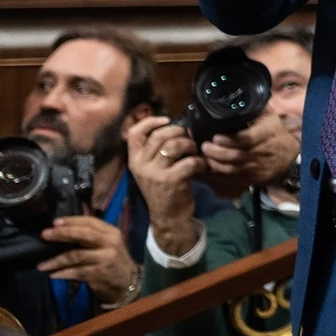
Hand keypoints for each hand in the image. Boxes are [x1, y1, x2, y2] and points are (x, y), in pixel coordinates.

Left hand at [38, 215, 137, 305]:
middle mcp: (110, 242)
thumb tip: (64, 231)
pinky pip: (76, 272)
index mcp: (111, 232)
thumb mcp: (107, 244)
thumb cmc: (113, 261)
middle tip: (45, 235)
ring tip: (41, 265)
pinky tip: (52, 275)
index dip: (72, 221)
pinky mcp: (99, 273)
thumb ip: (92, 237)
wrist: (127, 282)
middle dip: (62, 234)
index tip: (55, 222)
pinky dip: (63, 273)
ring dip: (56, 260)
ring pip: (76, 255)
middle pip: (84, 235)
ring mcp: (105, 258)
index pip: (90, 222)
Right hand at [126, 117, 203, 254]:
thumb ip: (156, 149)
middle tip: (188, 141)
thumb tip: (177, 125)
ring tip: (194, 153)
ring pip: (174, 145)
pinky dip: (200, 161)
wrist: (168, 217)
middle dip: (179, 133)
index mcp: (134, 160)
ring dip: (190, 145)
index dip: (150, 121)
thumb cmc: (163, 188)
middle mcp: (141, 165)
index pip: (134, 133)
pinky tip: (201, 166)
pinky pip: (190, 161)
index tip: (167, 119)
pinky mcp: (171, 181)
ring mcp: (155, 173)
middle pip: (160, 135)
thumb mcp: (152, 169)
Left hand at [202, 110, 299, 191]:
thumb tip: (237, 95)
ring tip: (203, 157)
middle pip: (237, 155)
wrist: (291, 154)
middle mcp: (265, 151)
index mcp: (268, 132)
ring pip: (233, 169)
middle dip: (217, 153)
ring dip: (215, 164)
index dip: (229, 140)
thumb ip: (254, 107)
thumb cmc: (276, 131)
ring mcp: (260, 167)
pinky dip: (218, 176)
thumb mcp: (269, 115)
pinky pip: (234, 179)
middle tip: (204, 147)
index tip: (215, 137)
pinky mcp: (256, 178)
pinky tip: (209, 169)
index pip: (247, 139)